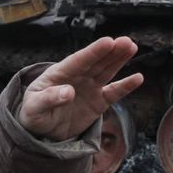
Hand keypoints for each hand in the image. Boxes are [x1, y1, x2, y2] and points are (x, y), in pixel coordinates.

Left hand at [17, 36, 143, 140]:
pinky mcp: (98, 102)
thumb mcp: (34, 108)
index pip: (78, 61)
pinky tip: (138, 78)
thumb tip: (67, 92)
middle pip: (95, 62)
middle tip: (125, 41)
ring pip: (106, 71)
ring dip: (119, 60)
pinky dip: (125, 86)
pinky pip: (113, 93)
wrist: (41, 132)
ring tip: (131, 47)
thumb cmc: (34, 114)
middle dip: (110, 51)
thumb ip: (48, 99)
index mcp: (59, 74)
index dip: (93, 51)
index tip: (108, 41)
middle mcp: (76, 77)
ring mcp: (89, 88)